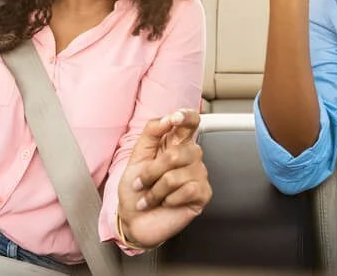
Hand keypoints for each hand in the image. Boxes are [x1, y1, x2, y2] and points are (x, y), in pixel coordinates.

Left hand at [118, 109, 211, 248]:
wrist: (133, 219)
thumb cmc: (136, 189)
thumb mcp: (137, 157)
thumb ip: (151, 132)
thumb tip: (168, 118)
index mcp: (176, 143)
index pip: (191, 122)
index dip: (186, 117)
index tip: (175, 118)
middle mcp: (190, 156)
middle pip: (177, 153)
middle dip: (152, 172)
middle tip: (142, 184)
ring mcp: (198, 174)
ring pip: (177, 175)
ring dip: (156, 190)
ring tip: (151, 198)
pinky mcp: (203, 194)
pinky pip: (187, 190)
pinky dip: (169, 200)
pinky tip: (165, 203)